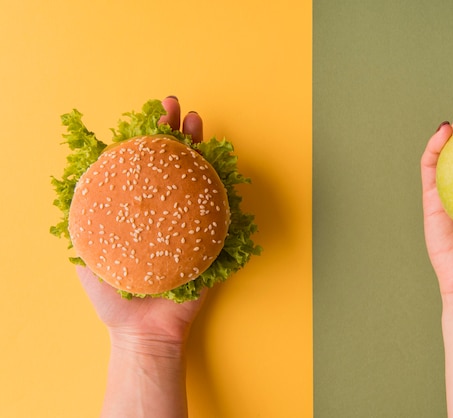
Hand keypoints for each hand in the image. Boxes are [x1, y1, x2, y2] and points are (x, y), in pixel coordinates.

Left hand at [77, 96, 205, 346]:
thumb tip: (73, 180)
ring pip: (199, 178)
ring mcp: (191, 223)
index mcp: (139, 211)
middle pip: (174, 164)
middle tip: (176, 108)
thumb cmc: (115, 298)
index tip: (146, 117)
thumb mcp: (88, 255)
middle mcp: (167, 211)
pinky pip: (219, 209)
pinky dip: (223, 186)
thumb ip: (82, 222)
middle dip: (175, 133)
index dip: (145, 139)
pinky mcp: (212, 240)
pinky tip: (221, 165)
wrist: (145, 331)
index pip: (143, 166)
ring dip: (200, 149)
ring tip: (197, 124)